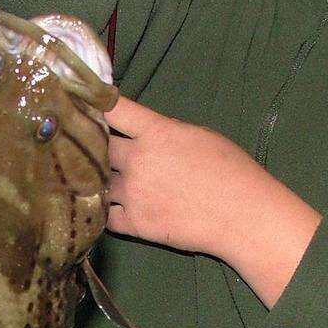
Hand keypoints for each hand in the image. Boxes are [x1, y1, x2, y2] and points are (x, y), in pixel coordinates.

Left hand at [105, 96, 322, 307]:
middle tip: (93, 149)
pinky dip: (106, 210)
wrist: (243, 216)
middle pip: (99, 147)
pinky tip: (109, 207)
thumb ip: (165, 133)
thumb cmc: (231, 171)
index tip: (85, 103)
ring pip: (99, 182)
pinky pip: (106, 215)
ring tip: (102, 180)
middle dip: (98, 147)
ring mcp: (133, 194)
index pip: (114, 109)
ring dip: (101, 180)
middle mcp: (138, 160)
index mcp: (156, 132)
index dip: (95, 104)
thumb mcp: (200, 136)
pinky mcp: (134, 224)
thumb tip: (144, 135)